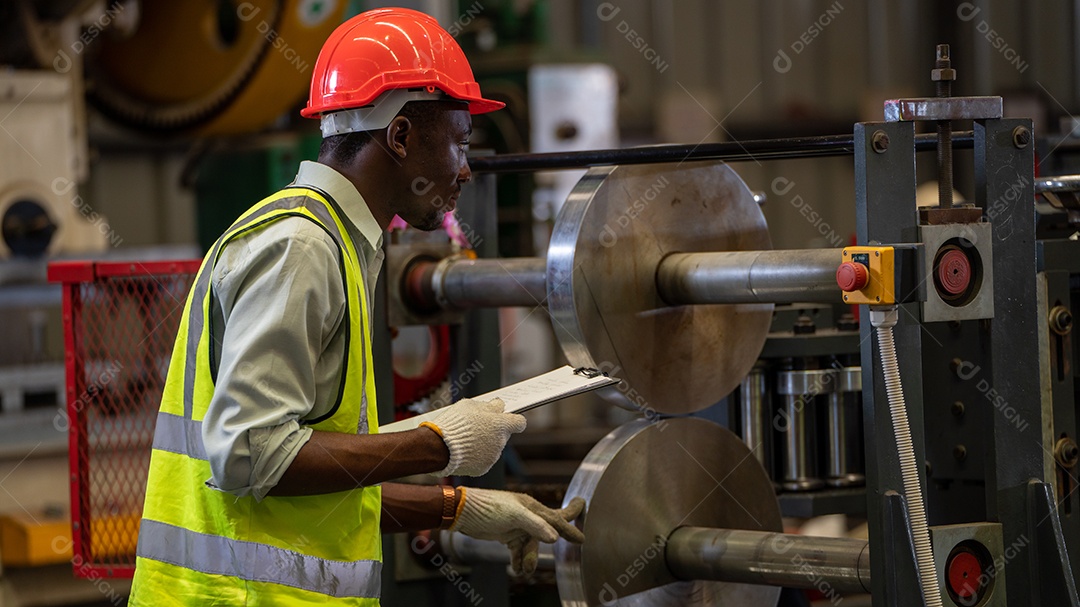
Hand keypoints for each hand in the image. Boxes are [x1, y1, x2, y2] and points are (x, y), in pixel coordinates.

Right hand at [421, 398, 525, 476]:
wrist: (439, 447)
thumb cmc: (454, 424)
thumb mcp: (470, 405)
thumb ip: (488, 406)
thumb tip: (497, 405)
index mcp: (500, 425)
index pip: (519, 422)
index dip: (513, 420)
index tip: (506, 419)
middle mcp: (500, 442)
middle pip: (503, 435)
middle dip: (494, 431)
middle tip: (477, 428)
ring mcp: (493, 457)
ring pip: (493, 447)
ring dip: (484, 443)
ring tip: (466, 439)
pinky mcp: (483, 468)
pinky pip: (483, 459)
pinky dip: (476, 456)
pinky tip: (464, 450)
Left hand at [452, 487, 584, 574]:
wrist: (463, 512)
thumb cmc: (488, 507)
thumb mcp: (514, 515)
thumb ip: (535, 525)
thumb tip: (555, 538)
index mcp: (531, 507)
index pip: (556, 518)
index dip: (569, 528)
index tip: (582, 539)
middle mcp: (527, 516)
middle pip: (549, 529)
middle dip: (561, 536)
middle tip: (578, 540)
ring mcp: (517, 526)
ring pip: (532, 545)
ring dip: (530, 558)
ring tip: (524, 570)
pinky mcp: (507, 535)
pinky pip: (519, 550)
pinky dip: (519, 560)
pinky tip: (516, 569)